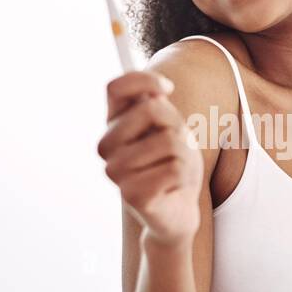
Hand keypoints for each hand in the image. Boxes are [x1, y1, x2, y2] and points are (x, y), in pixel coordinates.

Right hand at [98, 70, 202, 247]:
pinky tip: (173, 188)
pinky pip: (174, 168)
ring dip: (185, 156)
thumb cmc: (173, 164)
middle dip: (178, 127)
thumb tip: (155, 93)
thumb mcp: (171, 127)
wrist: (177, 211)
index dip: (145, 80)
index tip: (167, 89)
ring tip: (176, 172)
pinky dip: (184, 177)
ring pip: (169, 141)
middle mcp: (106, 147)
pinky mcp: (130, 194)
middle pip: (152, 109)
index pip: (116, 87)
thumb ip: (158, 105)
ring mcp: (115, 170)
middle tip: (176, 150)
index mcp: (112, 125)